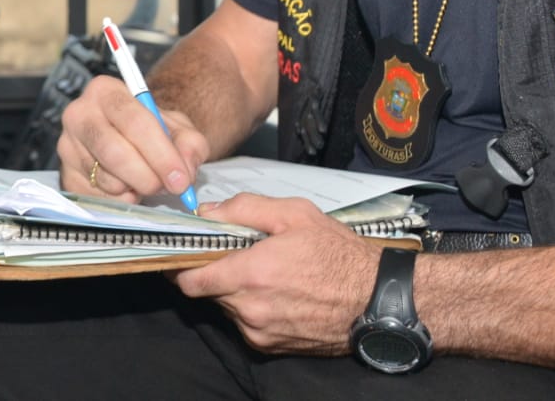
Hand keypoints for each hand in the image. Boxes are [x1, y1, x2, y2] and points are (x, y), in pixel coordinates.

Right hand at [57, 75, 208, 201]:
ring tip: (148, 180)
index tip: (180, 178)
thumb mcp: (178, 128)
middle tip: (168, 187)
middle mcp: (79, 114)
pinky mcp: (65, 175)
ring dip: (136, 189)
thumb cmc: (151, 130)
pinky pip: (97, 198)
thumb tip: (184, 170)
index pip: (134, 122)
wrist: (128, 139)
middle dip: (148, 176)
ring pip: (107, 179)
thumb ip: (190, 144)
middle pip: (114, 152)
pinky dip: (121, 200)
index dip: (161, 154)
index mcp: (106, 91)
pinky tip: (129, 188)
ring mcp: (67, 146)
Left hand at [174, 194, 378, 354]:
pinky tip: (273, 292)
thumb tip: (207, 212)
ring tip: (259, 272)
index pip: (190, 280)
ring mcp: (259, 331)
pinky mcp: (270, 346)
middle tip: (228, 254)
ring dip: (231, 291)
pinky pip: (244, 323)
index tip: (183, 253)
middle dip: (211, 273)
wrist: (373, 299)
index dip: (181, 266)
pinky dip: (249, 307)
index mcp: (251, 274)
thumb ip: (246, 208)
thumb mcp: (295, 214)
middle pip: (207, 293)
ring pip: (225, 308)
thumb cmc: (336, 252)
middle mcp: (249, 309)